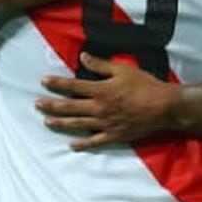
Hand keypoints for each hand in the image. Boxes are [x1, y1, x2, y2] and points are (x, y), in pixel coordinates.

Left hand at [36, 52, 178, 149]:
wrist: (164, 107)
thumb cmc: (145, 85)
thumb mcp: (122, 70)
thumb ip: (100, 65)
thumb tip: (82, 57)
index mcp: (100, 90)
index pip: (72, 86)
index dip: (57, 83)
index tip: (43, 81)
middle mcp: (99, 108)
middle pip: (70, 106)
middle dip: (51, 105)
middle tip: (36, 104)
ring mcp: (105, 123)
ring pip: (78, 124)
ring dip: (61, 122)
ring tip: (47, 121)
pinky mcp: (114, 135)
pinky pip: (95, 141)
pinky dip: (82, 144)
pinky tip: (72, 145)